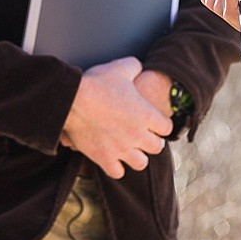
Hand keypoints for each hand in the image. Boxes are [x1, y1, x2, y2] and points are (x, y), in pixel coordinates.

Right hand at [60, 56, 171, 178]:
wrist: (73, 101)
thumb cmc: (97, 84)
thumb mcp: (121, 67)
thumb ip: (135, 67)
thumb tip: (138, 68)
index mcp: (146, 115)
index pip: (167, 128)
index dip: (161, 124)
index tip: (155, 122)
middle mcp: (138, 135)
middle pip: (157, 147)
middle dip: (152, 141)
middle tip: (144, 135)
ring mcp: (122, 149)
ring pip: (140, 163)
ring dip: (137, 156)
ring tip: (130, 149)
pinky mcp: (104, 158)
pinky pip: (118, 172)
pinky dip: (116, 167)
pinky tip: (112, 158)